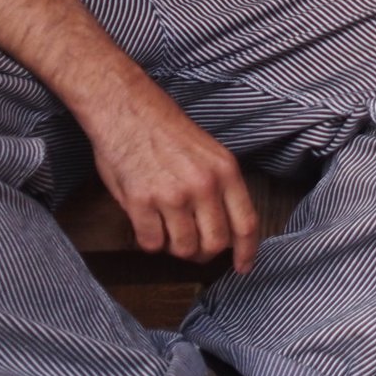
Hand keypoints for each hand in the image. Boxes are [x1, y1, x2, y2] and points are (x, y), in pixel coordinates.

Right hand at [82, 81, 260, 271]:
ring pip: (183, 248)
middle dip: (203, 253)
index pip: (246, 223)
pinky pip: (152, 243)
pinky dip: (149, 240)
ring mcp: (172, 195)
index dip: (247, 252)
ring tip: (166, 229)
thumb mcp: (209, 153)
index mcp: (225, 171)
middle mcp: (203, 185)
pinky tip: (146, 223)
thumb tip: (224, 228)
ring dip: (174, 247)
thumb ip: (219, 188)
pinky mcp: (141, 201)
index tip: (243, 267)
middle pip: (215, 244)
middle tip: (191, 247)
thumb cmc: (165, 130)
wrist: (127, 109)